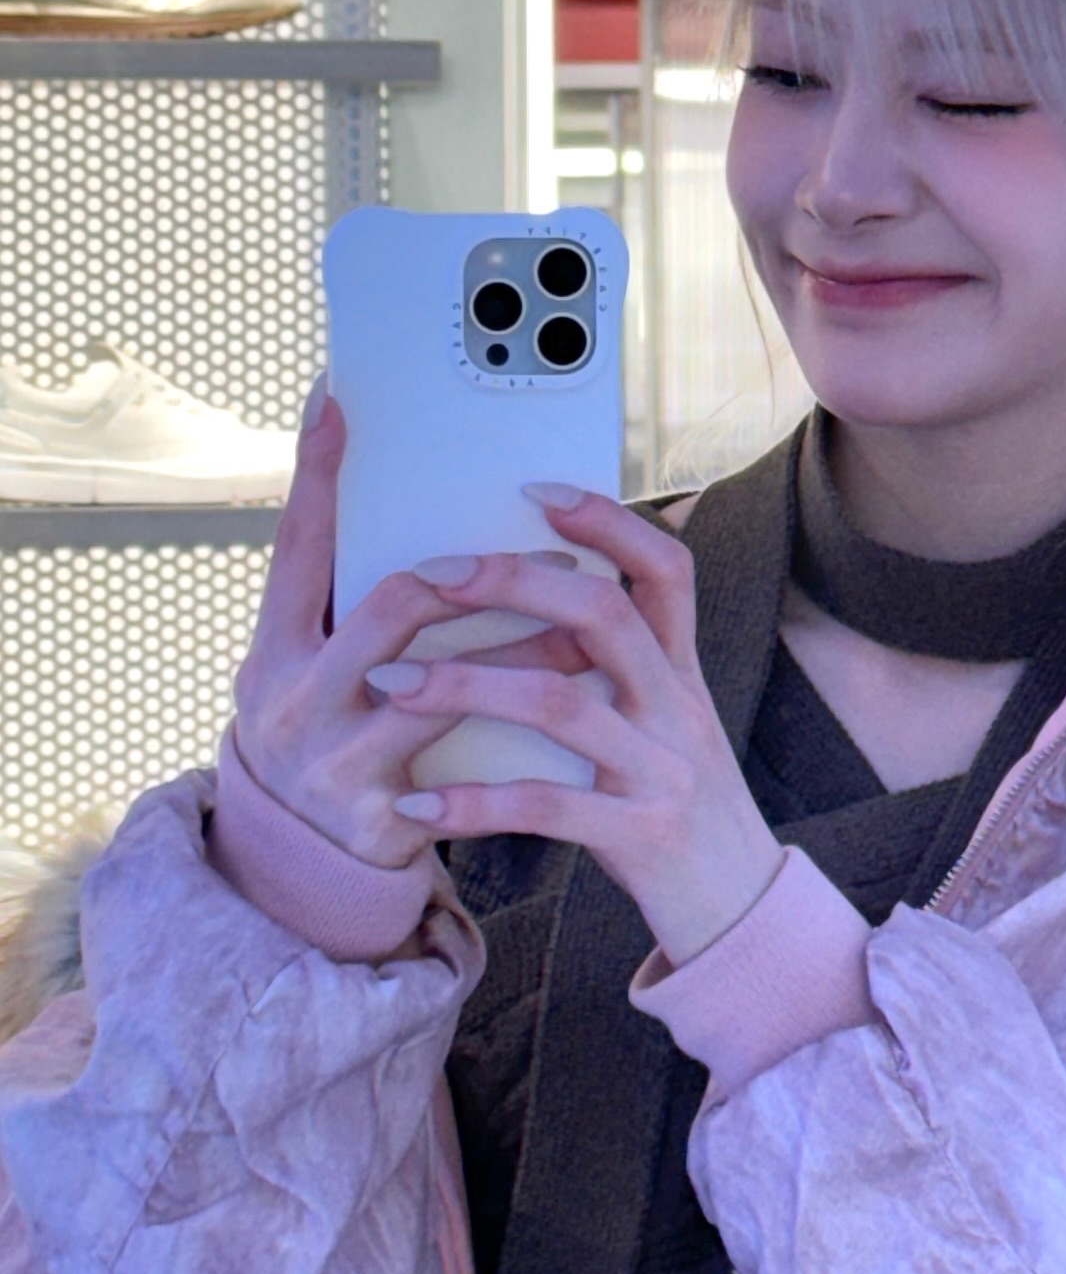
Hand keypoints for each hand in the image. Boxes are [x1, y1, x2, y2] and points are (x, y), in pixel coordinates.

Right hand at [233, 391, 584, 868]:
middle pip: (386, 607)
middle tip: (549, 561)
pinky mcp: (379, 816)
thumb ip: (355, 608)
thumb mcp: (321, 672)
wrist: (303, 872)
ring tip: (583, 631)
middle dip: (476, 577)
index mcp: (274, 648)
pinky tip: (571, 718)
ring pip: (442, 688)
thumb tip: (433, 526)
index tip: (336, 401)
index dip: (317, 474)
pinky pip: (467, 764)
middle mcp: (291, 698)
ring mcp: (333, 760)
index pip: (297, 546)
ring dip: (522, 653)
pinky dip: (522, 735)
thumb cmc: (335, 737)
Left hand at [385, 488, 783, 963]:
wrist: (742, 917)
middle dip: (516, 583)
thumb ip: (620, 671)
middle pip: (604, 615)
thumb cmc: (679, 811)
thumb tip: (540, 606)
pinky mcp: (641, 837)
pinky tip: (415, 805)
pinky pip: (548, 807)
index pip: (665, 569)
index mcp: (682, 673)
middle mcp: (679, 709)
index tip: (535, 490)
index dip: (607, 522)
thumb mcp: (666, 727)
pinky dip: (475, 804)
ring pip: (563, 703)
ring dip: (467, 685)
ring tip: (390, 683)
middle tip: (431, 574)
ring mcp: (663, 772)